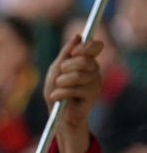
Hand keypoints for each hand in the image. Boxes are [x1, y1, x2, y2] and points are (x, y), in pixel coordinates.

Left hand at [44, 32, 102, 152]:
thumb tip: (78, 36)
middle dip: (66, 67)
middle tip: (59, 76)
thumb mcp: (56, 70)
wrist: (58, 116)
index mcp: (87, 61)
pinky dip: (61, 92)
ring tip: (57, 89)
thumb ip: (65, 53)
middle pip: (84, 60)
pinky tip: (56, 97)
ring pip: (78, 75)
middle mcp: (94, 70)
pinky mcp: (92, 96)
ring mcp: (95, 83)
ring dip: (62, 82)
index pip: (96, 46)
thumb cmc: (57, 92)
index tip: (72, 53)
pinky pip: (75, 89)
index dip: (85, 47)